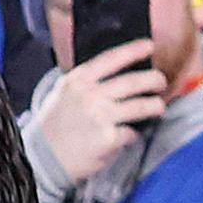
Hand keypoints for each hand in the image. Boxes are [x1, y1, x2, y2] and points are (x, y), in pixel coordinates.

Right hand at [34, 37, 167, 184]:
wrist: (42, 157)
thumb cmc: (55, 125)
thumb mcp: (64, 94)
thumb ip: (87, 83)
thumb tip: (117, 74)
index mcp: (78, 80)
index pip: (111, 59)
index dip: (133, 50)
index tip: (149, 45)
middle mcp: (90, 95)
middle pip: (133, 82)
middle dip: (154, 80)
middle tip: (161, 82)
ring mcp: (100, 117)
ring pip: (141, 106)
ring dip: (155, 106)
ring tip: (158, 107)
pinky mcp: (108, 139)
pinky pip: (132, 133)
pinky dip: (133, 135)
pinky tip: (129, 136)